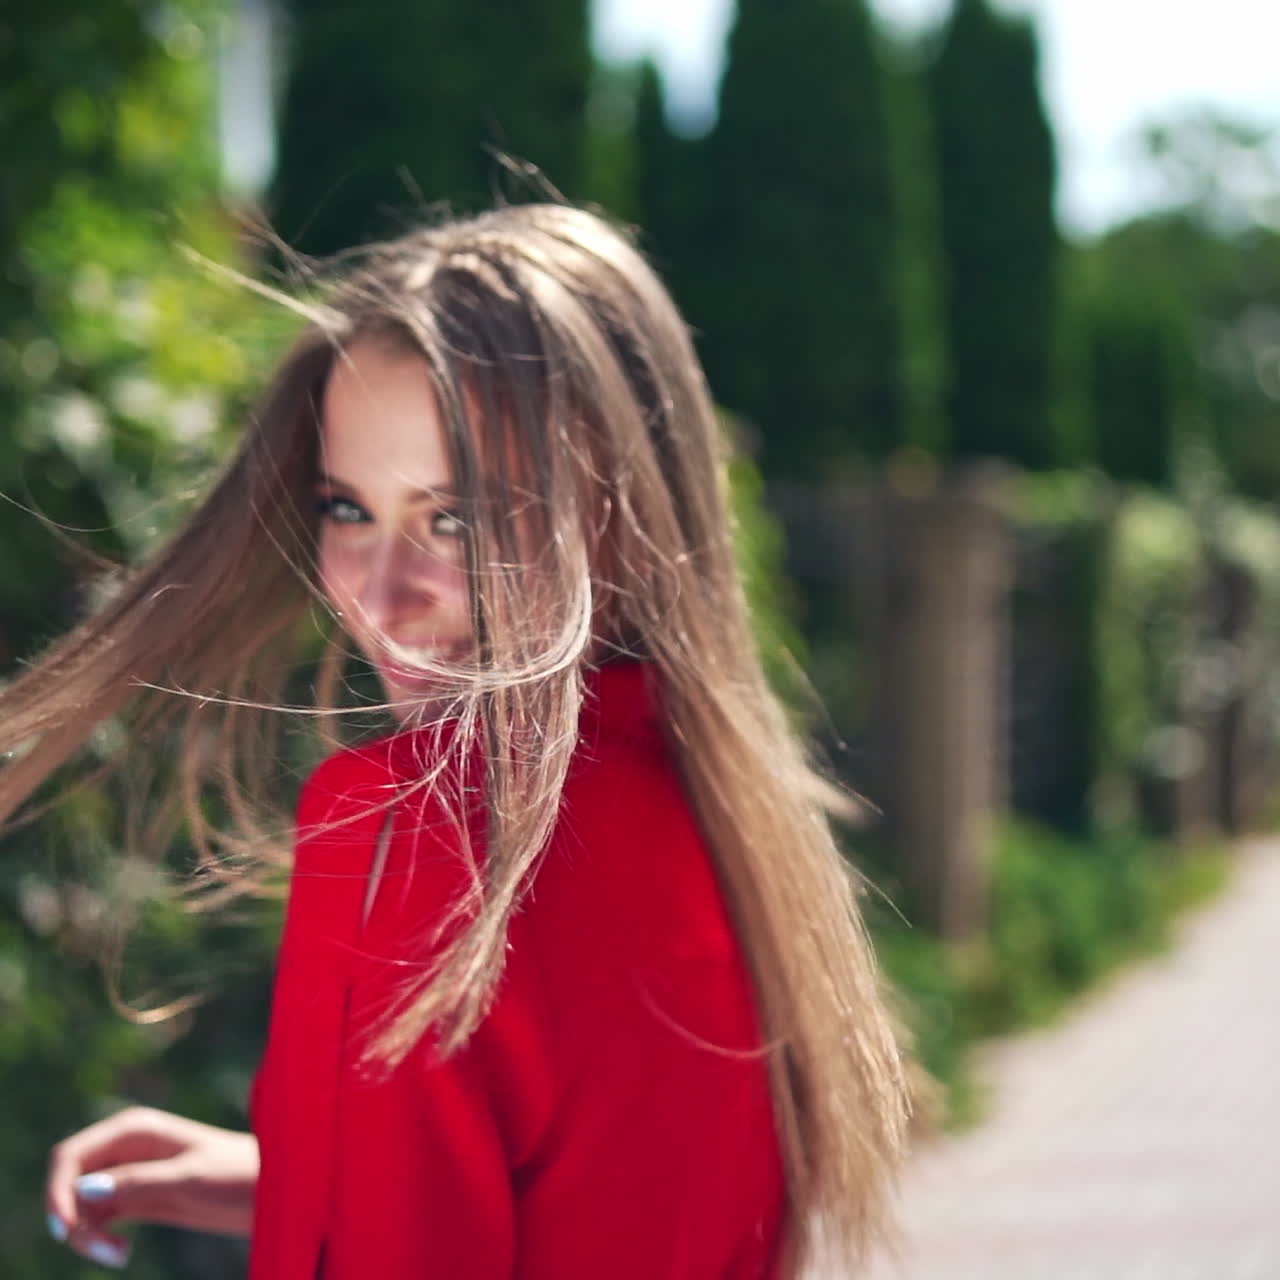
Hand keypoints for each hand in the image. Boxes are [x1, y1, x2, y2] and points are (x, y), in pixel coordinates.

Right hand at [46, 1105, 258, 1266]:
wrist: (272, 1188)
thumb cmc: (239, 1175)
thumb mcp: (190, 1180)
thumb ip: (138, 1183)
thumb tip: (83, 1188)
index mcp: (135, 1128)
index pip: (70, 1156)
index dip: (57, 1192)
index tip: (67, 1231)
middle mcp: (127, 1146)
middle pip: (68, 1182)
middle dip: (71, 1218)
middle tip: (105, 1251)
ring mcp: (130, 1172)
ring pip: (79, 1204)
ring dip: (84, 1235)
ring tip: (118, 1255)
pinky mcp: (137, 1198)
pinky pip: (97, 1218)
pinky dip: (97, 1238)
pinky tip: (121, 1253)